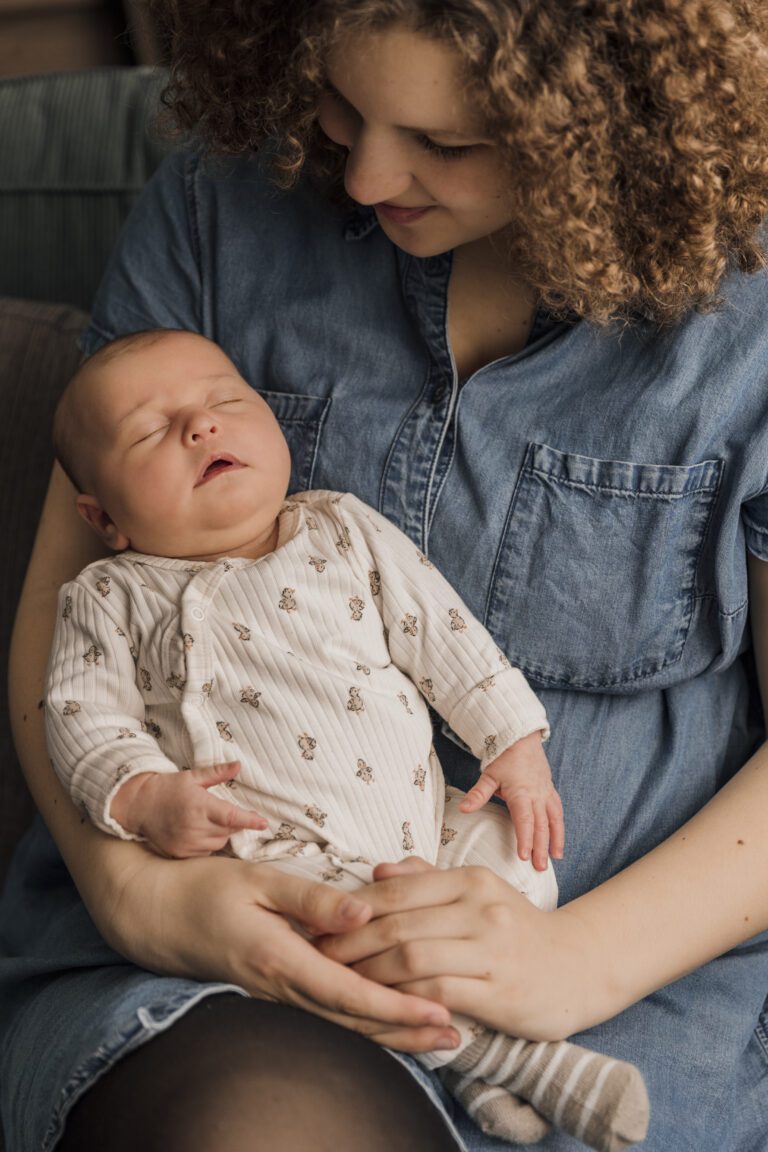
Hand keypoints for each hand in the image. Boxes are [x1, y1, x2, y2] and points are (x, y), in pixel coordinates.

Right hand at [95, 846, 459, 1053]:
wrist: (155, 916)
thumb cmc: (205, 890)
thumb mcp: (258, 881)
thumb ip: (312, 899)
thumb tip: (364, 914)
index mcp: (282, 959)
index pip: (351, 993)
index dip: (398, 1008)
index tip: (440, 1012)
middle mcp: (283, 986)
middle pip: (353, 1021)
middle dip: (405, 1032)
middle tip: (455, 1036)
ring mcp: (278, 994)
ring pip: (342, 1024)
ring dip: (389, 1033)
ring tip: (434, 1037)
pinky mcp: (275, 991)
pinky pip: (326, 1013)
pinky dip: (362, 1022)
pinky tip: (387, 1021)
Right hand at [110, 762, 268, 856]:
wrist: (139, 805)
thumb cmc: (168, 788)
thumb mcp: (192, 776)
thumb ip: (217, 772)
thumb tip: (239, 765)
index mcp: (199, 805)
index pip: (231, 816)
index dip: (249, 820)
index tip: (264, 823)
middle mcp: (194, 827)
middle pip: (228, 830)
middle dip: (232, 822)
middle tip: (222, 811)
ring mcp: (187, 843)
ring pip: (219, 843)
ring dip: (221, 833)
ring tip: (208, 820)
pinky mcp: (180, 854)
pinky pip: (206, 852)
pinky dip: (209, 844)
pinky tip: (199, 832)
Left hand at [317, 857, 602, 1041]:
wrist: (578, 967)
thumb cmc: (515, 929)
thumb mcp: (478, 892)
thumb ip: (426, 880)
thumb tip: (377, 870)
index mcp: (471, 881)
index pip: (397, 890)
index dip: (353, 908)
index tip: (321, 923)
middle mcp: (481, 910)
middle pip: (398, 924)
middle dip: (350, 942)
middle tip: (319, 955)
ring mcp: (492, 951)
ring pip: (412, 958)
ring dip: (369, 972)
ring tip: (341, 981)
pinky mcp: (499, 993)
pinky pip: (437, 994)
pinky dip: (403, 999)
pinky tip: (381, 1004)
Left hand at [459, 732, 563, 869]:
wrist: (520, 738)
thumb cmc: (503, 757)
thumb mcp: (488, 775)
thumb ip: (478, 794)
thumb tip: (463, 808)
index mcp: (521, 793)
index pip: (524, 821)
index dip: (525, 839)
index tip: (524, 856)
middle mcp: (536, 795)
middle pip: (541, 825)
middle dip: (541, 847)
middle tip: (539, 867)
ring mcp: (545, 793)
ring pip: (553, 820)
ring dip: (555, 839)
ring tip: (555, 858)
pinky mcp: (550, 790)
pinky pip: (557, 811)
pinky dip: (559, 826)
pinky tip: (558, 840)